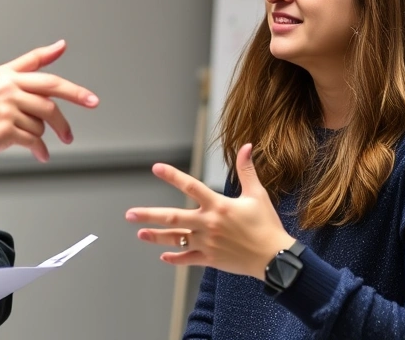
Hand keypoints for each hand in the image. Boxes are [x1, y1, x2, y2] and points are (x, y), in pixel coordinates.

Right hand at [0, 40, 99, 166]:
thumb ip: (28, 66)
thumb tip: (60, 47)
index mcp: (4, 75)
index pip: (43, 72)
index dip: (70, 84)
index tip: (90, 96)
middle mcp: (5, 89)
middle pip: (50, 96)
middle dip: (73, 105)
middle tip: (85, 113)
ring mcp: (4, 109)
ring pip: (41, 122)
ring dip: (44, 134)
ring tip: (40, 140)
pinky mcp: (3, 131)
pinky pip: (33, 140)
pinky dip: (40, 150)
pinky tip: (40, 154)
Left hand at [125, 143, 294, 279]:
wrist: (275, 258)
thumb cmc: (267, 225)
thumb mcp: (257, 195)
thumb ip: (247, 170)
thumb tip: (247, 146)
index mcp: (218, 206)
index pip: (191, 186)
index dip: (172, 176)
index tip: (156, 167)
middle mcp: (208, 224)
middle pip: (172, 218)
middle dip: (149, 215)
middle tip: (130, 214)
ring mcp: (207, 243)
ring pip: (176, 239)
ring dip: (156, 236)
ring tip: (140, 233)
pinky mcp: (210, 259)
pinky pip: (187, 259)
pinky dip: (174, 258)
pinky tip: (163, 256)